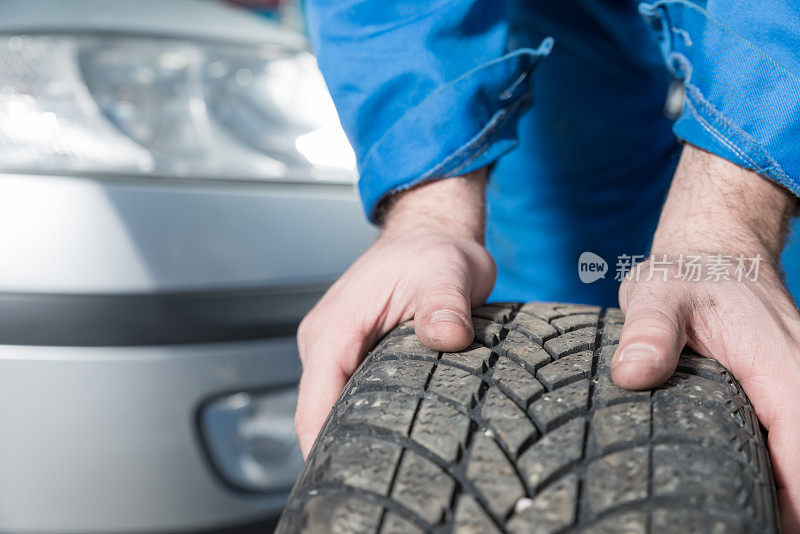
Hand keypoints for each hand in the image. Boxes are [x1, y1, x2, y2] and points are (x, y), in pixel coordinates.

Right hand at [294, 170, 494, 456]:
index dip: (322, 444)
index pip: (315, 400)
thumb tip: (447, 335)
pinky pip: (341, 392)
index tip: (340, 477)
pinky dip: (354, 416)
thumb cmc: (432, 252)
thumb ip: (445, 305)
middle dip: (333, 449)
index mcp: (336, 325)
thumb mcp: (448, 272)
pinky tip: (382, 435)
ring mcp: (333, 346)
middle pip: (315, 410)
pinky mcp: (348, 351)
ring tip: (379, 465)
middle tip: (373, 478)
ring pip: (327, 404)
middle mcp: (324, 339)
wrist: (428, 234)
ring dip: (343, 433)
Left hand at [612, 145, 799, 530]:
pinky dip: (786, 461)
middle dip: (793, 499)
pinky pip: (797, 429)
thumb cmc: (684, 276)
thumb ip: (648, 333)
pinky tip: (758, 486)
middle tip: (745, 524)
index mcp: (776, 359)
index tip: (770, 524)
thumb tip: (632, 376)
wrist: (715, 251)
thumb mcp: (656, 295)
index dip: (793, 493)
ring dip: (792, 482)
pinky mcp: (793, 384)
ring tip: (749, 515)